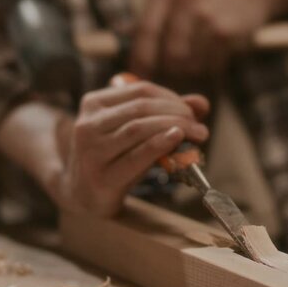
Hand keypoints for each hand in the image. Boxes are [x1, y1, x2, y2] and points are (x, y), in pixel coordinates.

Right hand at [54, 79, 209, 216]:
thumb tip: (201, 103)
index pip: (141, 90)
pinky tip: (177, 139)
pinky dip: (160, 144)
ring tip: (197, 134)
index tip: (193, 111)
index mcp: (94, 103)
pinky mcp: (102, 176)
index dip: (172, 98)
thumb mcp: (135, 131)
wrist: (86, 196)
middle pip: (141, 108)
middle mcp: (87, 124)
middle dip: (177, 113)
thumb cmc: (116, 158)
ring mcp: (91, 151)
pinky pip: (136, 155)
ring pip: (138, 128)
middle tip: (199, 125)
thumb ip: (165, 113)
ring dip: (174, 127)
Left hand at [129, 0, 273, 79]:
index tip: (139, 77)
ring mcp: (207, 15)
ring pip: (189, 63)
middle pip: (168, 53)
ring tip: (198, 61)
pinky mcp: (226, 31)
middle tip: (176, 74)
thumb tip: (123, 58)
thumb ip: (151, 22)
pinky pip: (211, 65)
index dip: (140, 59)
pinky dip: (211, 68)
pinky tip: (215, 57)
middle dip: (171, 70)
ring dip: (192, 71)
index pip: (145, 31)